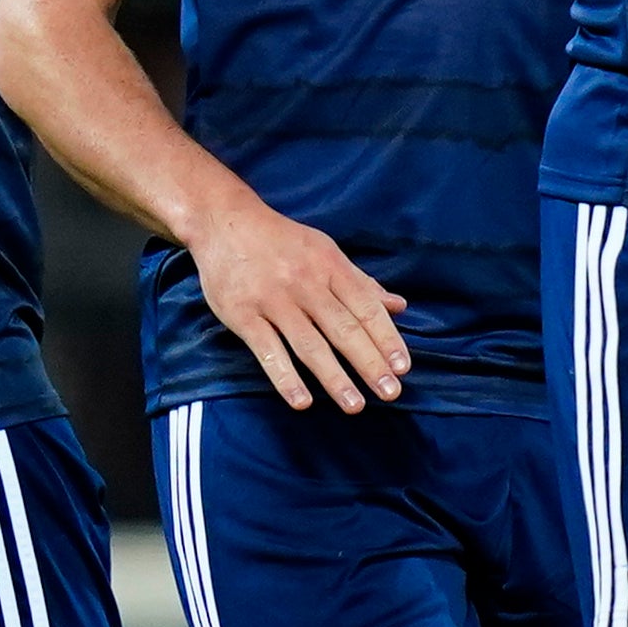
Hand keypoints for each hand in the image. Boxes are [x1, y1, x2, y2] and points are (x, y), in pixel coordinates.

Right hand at [192, 197, 410, 411]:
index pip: (366, 308)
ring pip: (309, 344)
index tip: (402, 367)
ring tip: (354, 405)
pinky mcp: (242, 315)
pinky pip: (268, 351)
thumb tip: (398, 306)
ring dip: (334, 378)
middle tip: (390, 393)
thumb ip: (361, 282)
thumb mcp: (325, 251)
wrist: (224, 222)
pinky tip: (302, 402)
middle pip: (343, 329)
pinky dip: (285, 377)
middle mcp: (305, 284)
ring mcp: (273, 300)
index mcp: (330, 267)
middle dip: (370, 363)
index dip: (386, 338)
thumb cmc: (282, 241)